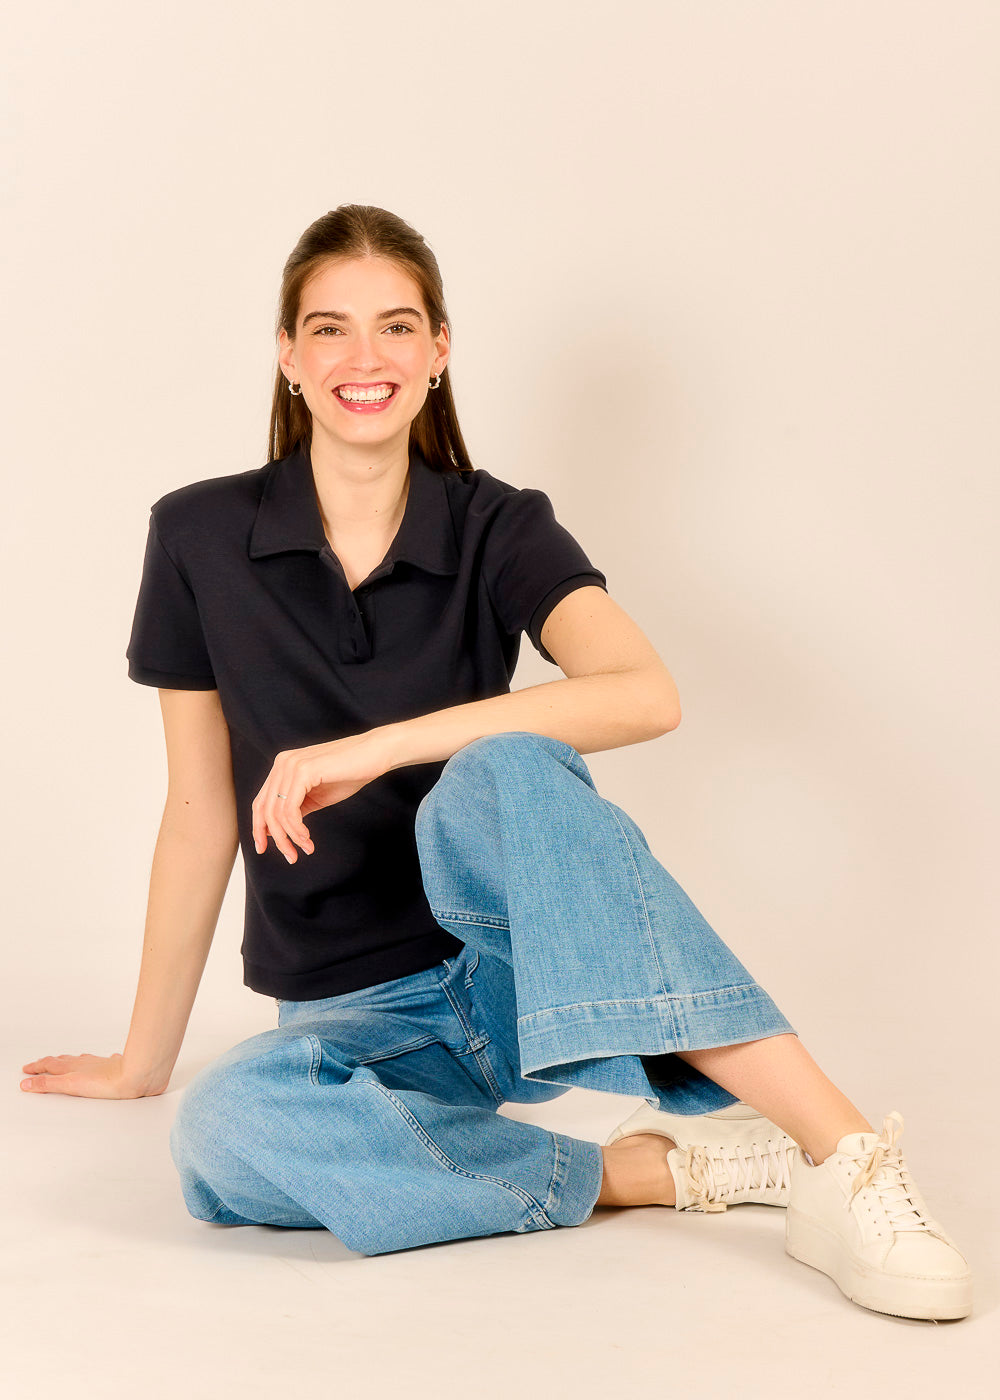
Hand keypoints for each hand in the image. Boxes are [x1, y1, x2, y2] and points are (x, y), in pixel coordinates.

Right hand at [19, 1052, 163, 1098]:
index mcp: (73, 1067)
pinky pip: (104, 1062)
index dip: (37, 1068)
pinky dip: (99, 1063)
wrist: (136, 1076)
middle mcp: (86, 1063)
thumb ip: (49, 1084)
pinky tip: (105, 1062)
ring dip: (71, 1062)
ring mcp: (101, 1064)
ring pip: (83, 1061)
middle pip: (64, 1061)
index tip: (27, 1069)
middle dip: (50, 1063)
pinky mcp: (116, 1068)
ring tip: (66, 1062)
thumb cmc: (107, 1082)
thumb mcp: (71, 1085)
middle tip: (40, 1064)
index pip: (50, 1065)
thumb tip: (28, 1083)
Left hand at [251, 728, 395, 864]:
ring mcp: (291, 765)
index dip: (259, 828)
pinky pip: (290, 809)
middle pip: (265, 809)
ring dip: (289, 837)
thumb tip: (278, 831)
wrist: (375, 754)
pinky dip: (297, 829)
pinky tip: (307, 838)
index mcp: (283, 767)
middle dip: (276, 838)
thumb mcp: (317, 796)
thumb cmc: (351, 773)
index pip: (260, 802)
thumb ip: (296, 809)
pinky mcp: (304, 771)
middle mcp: (282, 763)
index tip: (264, 848)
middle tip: (291, 857)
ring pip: (277, 812)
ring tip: (305, 849)